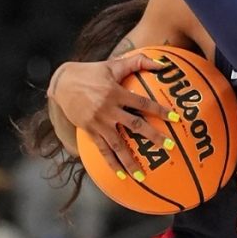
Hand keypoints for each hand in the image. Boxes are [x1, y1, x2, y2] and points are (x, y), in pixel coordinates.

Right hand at [48, 55, 177, 177]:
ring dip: (130, 160)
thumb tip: (162, 64)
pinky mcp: (90, 131)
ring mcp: (99, 123)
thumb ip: (137, 62)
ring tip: (142, 175)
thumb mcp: (112, 65)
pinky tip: (122, 175)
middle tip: (169, 146)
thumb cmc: (90, 72)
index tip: (174, 119)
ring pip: (117, 144)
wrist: (62, 83)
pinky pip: (103, 150)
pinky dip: (112, 163)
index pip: (142, 103)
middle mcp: (108, 109)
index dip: (158, 110)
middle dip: (153, 136)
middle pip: (134, 125)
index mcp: (115, 92)